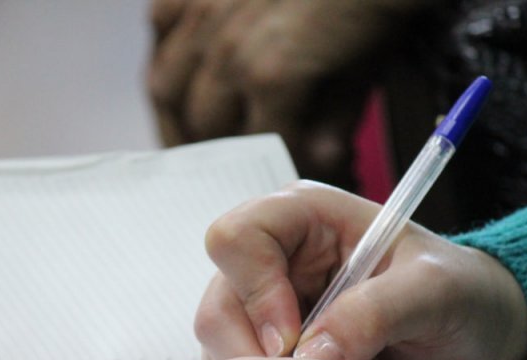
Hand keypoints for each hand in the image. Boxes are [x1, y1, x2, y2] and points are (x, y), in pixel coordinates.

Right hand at [146, 0, 431, 182]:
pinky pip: (160, 23)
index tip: (280, 176)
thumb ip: (335, 121)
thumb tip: (319, 161)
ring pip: (167, 87)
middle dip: (219, 155)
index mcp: (273, 77)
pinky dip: (165, 53)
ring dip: (176, 120)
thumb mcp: (366, 67)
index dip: (271, 168)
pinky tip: (179, 72)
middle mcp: (227, 49)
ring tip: (189, 139)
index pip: (260, 149)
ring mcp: (204, 11)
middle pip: (204, 128)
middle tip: (232, 168)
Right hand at [195, 181, 526, 359]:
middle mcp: (275, 263)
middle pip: (219, 303)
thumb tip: (310, 354)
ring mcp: (266, 315)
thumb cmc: (465, 300)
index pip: (237, 238)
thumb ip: (376, 311)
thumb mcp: (438, 293)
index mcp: (306, 220)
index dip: (255, 289)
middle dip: (251, 354)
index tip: (292, 340)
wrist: (480, 351)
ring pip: (220, 352)